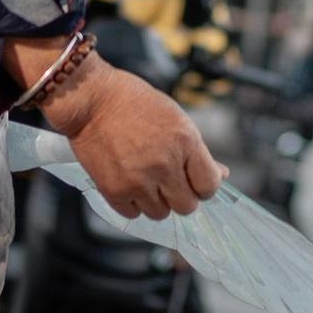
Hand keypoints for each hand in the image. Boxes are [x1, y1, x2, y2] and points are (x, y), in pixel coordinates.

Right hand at [39, 57, 224, 220]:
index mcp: (185, 140)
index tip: (196, 182)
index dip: (205, 186)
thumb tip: (221, 173)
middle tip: (170, 182)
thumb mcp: (174, 116)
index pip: (209, 185)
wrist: (91, 99)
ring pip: (160, 213)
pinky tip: (129, 183)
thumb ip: (196, 150)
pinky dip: (133, 203)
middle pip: (187, 206)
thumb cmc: (133, 101)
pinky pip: (133, 214)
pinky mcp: (114, 190)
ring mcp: (139, 180)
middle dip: (181, 196)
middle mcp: (164, 164)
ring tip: (146, 179)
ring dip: (156, 201)